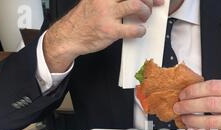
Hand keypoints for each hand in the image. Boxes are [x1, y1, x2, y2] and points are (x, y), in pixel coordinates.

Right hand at [44, 0, 163, 72]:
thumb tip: (134, 1)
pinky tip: (139, 31)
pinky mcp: (110, 30)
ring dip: (145, 11)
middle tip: (151, 6)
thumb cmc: (84, 20)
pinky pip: (132, 29)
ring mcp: (107, 14)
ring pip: (135, 5)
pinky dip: (140, 30)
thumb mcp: (95, 1)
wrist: (69, 36)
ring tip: (143, 18)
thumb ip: (113, 0)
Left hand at [174, 80, 220, 129]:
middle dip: (189, 106)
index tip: (183, 94)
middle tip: (178, 107)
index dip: (194, 91)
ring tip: (184, 118)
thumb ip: (211, 90)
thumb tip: (186, 94)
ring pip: (210, 122)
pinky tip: (192, 128)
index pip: (213, 87)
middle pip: (210, 104)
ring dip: (192, 120)